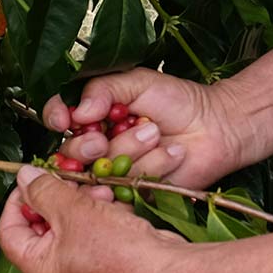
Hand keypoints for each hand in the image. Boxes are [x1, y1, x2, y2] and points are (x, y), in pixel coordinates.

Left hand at [0, 167, 191, 272]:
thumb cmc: (117, 249)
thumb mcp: (73, 210)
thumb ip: (43, 190)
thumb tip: (23, 176)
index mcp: (38, 271)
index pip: (9, 232)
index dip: (16, 201)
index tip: (31, 178)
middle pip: (42, 231)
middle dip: (57, 199)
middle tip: (71, 180)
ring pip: (71, 233)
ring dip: (82, 206)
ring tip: (100, 191)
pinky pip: (93, 241)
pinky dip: (100, 221)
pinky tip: (115, 206)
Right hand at [42, 69, 245, 188]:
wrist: (217, 126)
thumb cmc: (180, 100)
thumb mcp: (138, 81)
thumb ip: (103, 89)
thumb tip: (77, 112)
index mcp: (95, 115)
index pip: (59, 116)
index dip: (55, 118)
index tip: (63, 119)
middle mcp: (101, 144)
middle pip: (70, 152)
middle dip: (85, 145)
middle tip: (104, 137)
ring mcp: (116, 170)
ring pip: (99, 171)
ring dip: (129, 150)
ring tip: (156, 134)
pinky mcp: (136, 191)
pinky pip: (125, 188)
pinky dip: (148, 168)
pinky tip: (168, 154)